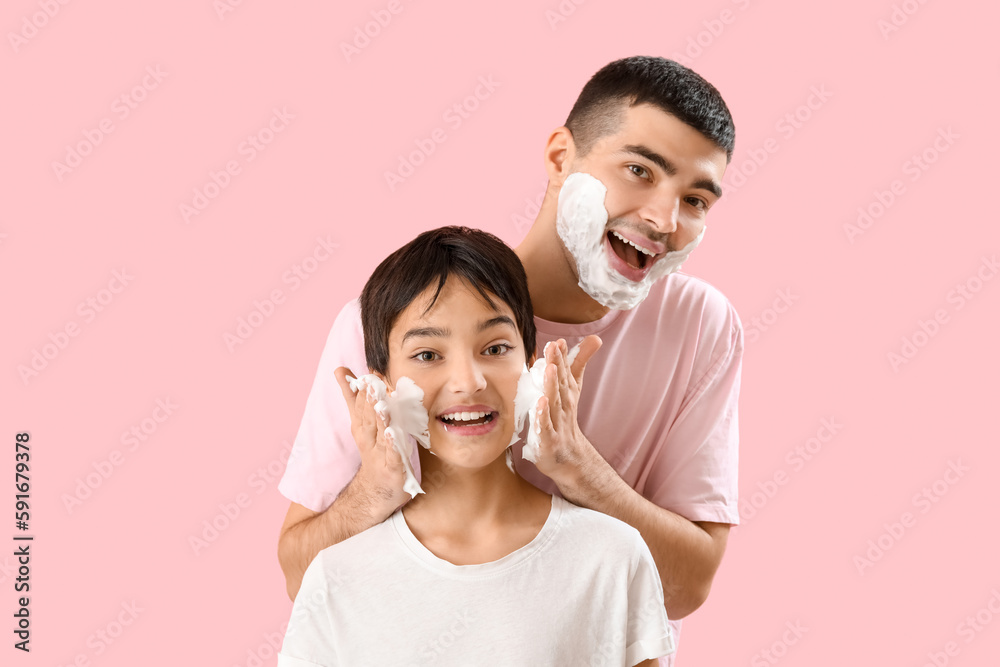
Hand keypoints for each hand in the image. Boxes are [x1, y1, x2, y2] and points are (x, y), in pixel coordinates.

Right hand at [334, 367, 409, 511]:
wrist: (376, 490)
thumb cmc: (373, 449)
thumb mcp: (361, 422)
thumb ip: (353, 396)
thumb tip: (341, 370)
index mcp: (362, 426)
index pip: (361, 406)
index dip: (365, 390)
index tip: (369, 373)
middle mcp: (369, 439)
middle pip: (369, 418)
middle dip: (370, 401)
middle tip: (373, 383)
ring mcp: (380, 454)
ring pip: (380, 435)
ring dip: (381, 420)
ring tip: (382, 405)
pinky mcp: (393, 469)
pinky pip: (393, 456)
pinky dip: (393, 445)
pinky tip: (394, 434)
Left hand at [533, 335, 602, 487]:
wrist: (569, 457)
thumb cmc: (565, 418)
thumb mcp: (572, 389)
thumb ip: (578, 363)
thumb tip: (595, 338)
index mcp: (566, 392)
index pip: (564, 371)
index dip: (562, 356)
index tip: (558, 340)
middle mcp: (563, 405)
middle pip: (559, 382)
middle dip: (557, 364)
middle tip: (554, 346)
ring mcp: (556, 422)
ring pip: (553, 401)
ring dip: (552, 385)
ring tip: (550, 368)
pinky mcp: (548, 439)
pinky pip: (544, 426)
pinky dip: (542, 415)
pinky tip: (540, 403)